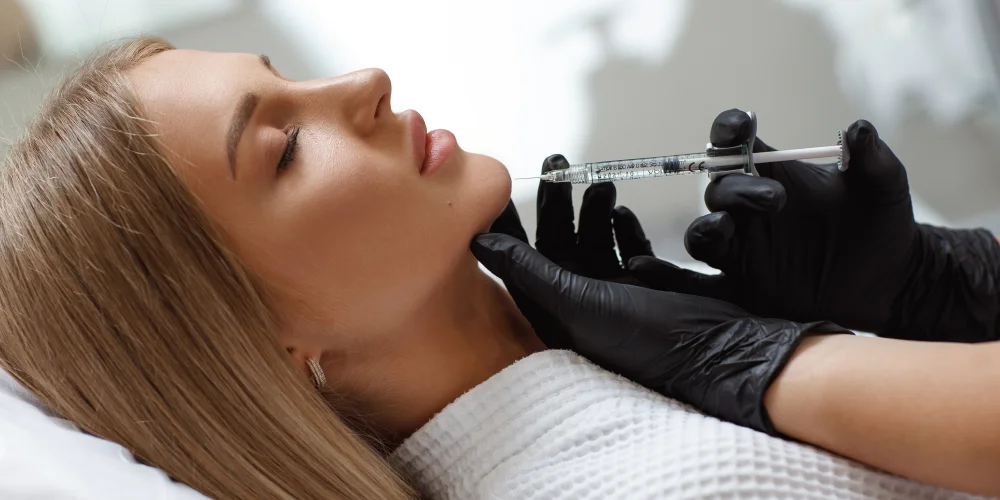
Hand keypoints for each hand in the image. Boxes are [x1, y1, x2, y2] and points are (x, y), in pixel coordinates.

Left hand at [489, 154, 654, 348]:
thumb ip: (528, 269)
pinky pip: (627, 246)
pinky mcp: (649, 283)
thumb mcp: (577, 302)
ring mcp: (616, 292)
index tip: (499, 189)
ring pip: (594, 238)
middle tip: (557, 163)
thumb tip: (478, 241)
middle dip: (557, 202)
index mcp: (557, 311)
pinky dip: (623, 227)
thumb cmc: (644, 340)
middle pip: (558, 241)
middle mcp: (582, 301)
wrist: (720, 357)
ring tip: (601, 185)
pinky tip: (622, 212)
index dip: (508, 225)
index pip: (520, 260)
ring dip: (593, 209)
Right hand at [629, 109, 999, 341]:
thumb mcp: (884, 186)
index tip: (741, 126)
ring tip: (727, 228)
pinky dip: (668, 280)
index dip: (729, 130)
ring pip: (704, 234)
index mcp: (771, 173)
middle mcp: (745, 209)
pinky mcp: (740, 287)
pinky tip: (646, 272)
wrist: (890, 281)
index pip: (734, 143)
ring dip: (709, 228)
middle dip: (737, 189)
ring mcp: (740, 249)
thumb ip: (872, 157)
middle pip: (718, 189)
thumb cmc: (882, 222)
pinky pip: (698, 285)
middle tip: (776, 199)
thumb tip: (859, 128)